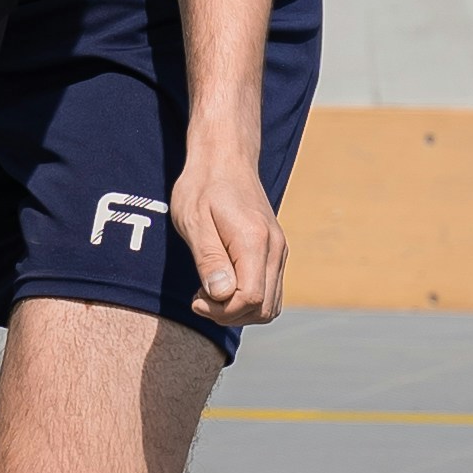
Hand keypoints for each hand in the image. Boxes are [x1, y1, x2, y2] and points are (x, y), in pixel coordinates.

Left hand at [173, 121, 286, 327]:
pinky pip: (269, 291)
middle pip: (263, 309)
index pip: (251, 299)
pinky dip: (247, 299)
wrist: (225, 158)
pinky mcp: (275, 252)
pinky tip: (222, 284)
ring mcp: (278, 251)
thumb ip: (209, 259)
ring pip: (270, 305)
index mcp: (255, 241)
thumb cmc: (202, 187)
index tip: (196, 298)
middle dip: (229, 314)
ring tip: (209, 291)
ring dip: (238, 310)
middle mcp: (275, 249)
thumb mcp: (193, 221)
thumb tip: (222, 295)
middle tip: (199, 297)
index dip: (221, 310)